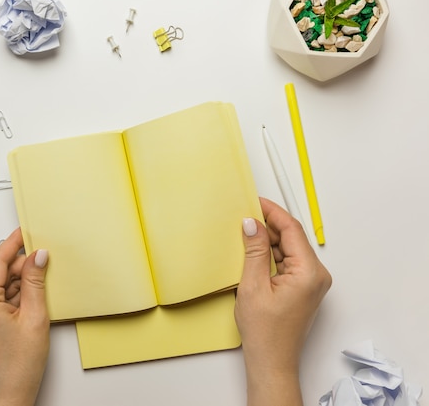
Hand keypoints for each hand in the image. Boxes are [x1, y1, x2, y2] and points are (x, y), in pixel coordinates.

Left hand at [0, 228, 49, 405]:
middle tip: (43, 264)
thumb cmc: (19, 364)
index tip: (25, 231)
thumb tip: (37, 256)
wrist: (8, 391)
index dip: (13, 243)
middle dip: (20, 266)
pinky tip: (27, 302)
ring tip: (36, 297)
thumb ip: (34, 281)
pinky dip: (11, 293)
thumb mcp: (35, 317)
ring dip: (17, 282)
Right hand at [235, 197, 331, 405]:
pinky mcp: (303, 287)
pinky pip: (288, 261)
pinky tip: (253, 251)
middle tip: (245, 215)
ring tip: (245, 232)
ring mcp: (311, 282)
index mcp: (309, 272)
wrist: (271, 360)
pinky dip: (271, 254)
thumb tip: (252, 224)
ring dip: (268, 240)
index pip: (291, 230)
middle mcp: (316, 275)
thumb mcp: (253, 285)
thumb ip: (254, 250)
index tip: (255, 201)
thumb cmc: (265, 332)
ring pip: (289, 249)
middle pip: (292, 238)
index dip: (273, 212)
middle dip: (269, 225)